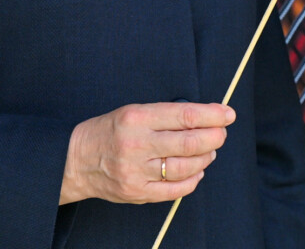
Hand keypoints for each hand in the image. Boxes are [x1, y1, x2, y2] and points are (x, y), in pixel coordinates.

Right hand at [60, 102, 234, 204]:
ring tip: (209, 151)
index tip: (228, 114)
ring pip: (185, 167)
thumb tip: (206, 117)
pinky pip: (175, 190)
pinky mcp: (136, 192)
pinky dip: (193, 180)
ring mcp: (136, 172)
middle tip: (221, 134)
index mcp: (137, 118)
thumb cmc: (110, 131)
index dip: (212, 115)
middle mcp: (137, 145)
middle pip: (190, 143)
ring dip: (206, 158)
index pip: (185, 115)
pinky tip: (197, 171)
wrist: (75, 160)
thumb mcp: (134, 111)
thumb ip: (167, 115)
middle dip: (214, 137)